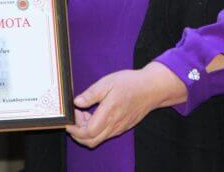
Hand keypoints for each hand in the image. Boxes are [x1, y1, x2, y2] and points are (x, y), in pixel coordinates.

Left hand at [65, 62, 185, 148]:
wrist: (151, 89)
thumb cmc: (130, 83)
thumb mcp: (107, 83)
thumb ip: (91, 94)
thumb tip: (77, 102)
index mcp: (109, 114)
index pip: (87, 132)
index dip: (75, 128)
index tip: (71, 115)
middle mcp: (114, 125)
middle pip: (91, 141)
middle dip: (78, 134)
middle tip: (74, 118)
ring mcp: (119, 128)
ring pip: (98, 139)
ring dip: (87, 131)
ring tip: (84, 113)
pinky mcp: (123, 127)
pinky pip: (106, 135)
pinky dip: (96, 129)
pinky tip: (94, 115)